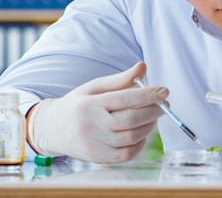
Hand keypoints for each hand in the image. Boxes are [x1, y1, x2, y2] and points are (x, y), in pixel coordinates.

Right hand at [27, 62, 166, 163]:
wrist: (52, 129)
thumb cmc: (79, 104)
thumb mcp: (95, 87)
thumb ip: (121, 79)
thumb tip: (143, 67)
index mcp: (89, 104)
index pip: (124, 99)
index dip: (148, 95)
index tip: (164, 91)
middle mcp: (89, 125)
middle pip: (130, 120)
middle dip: (153, 112)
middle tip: (165, 105)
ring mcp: (92, 144)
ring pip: (131, 138)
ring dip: (149, 127)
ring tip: (154, 117)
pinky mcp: (97, 158)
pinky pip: (126, 154)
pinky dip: (140, 144)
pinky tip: (143, 133)